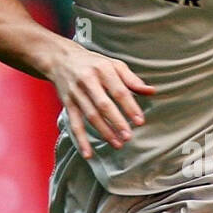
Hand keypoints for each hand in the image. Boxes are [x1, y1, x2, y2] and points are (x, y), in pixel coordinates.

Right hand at [50, 41, 156, 157]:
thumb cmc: (93, 63)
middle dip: (117, 122)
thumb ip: (132, 79)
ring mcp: (76, 93)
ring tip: (117, 144)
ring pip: (90, 116)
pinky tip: (89, 154)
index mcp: (103, 70)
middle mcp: (88, 81)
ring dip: (104, 131)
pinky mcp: (68, 104)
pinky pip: (75, 124)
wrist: (60, 58)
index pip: (119, 91)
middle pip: (103, 105)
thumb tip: (151, 91)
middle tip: (128, 136)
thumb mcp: (114, 64)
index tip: (140, 121)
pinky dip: (81, 140)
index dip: (130, 106)